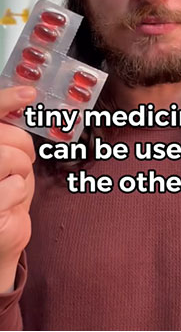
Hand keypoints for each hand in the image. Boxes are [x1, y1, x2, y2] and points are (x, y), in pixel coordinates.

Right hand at [0, 86, 36, 291]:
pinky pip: (15, 186)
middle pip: (5, 136)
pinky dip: (20, 194)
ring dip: (22, 172)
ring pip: (10, 157)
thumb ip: (8, 138)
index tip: (28, 93)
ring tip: (14, 184)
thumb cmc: (4, 197)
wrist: (0, 238)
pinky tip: (9, 204)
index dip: (6, 100)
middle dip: (23, 148)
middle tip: (24, 162)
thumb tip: (24, 105)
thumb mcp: (7, 162)